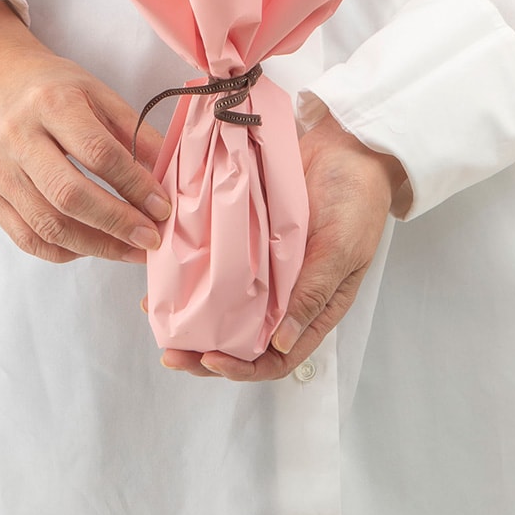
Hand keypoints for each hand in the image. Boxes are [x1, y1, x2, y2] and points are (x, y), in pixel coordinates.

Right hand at [0, 0, 168, 263]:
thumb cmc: (58, 91)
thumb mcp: (100, 95)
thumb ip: (135, 134)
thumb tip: (170, 176)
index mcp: (52, 103)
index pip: (98, 152)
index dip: (134, 185)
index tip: (163, 208)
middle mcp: (18, 137)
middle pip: (68, 194)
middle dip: (116, 223)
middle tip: (150, 239)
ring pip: (48, 224)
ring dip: (96, 246)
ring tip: (130, 251)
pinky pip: (28, 238)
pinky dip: (65, 251)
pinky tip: (93, 247)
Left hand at [158, 110, 410, 378]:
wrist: (349, 147)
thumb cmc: (357, 202)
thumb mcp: (341, 250)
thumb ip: (313, 294)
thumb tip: (282, 345)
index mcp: (313, 308)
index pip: (276, 358)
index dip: (243, 368)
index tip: (211, 360)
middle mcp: (285, 295)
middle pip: (243, 339)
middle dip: (206, 352)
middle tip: (170, 353)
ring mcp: (264, 266)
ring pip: (225, 303)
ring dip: (194, 315)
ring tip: (156, 312)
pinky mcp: (249, 236)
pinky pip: (220, 261)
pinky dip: (196, 271)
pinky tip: (169, 271)